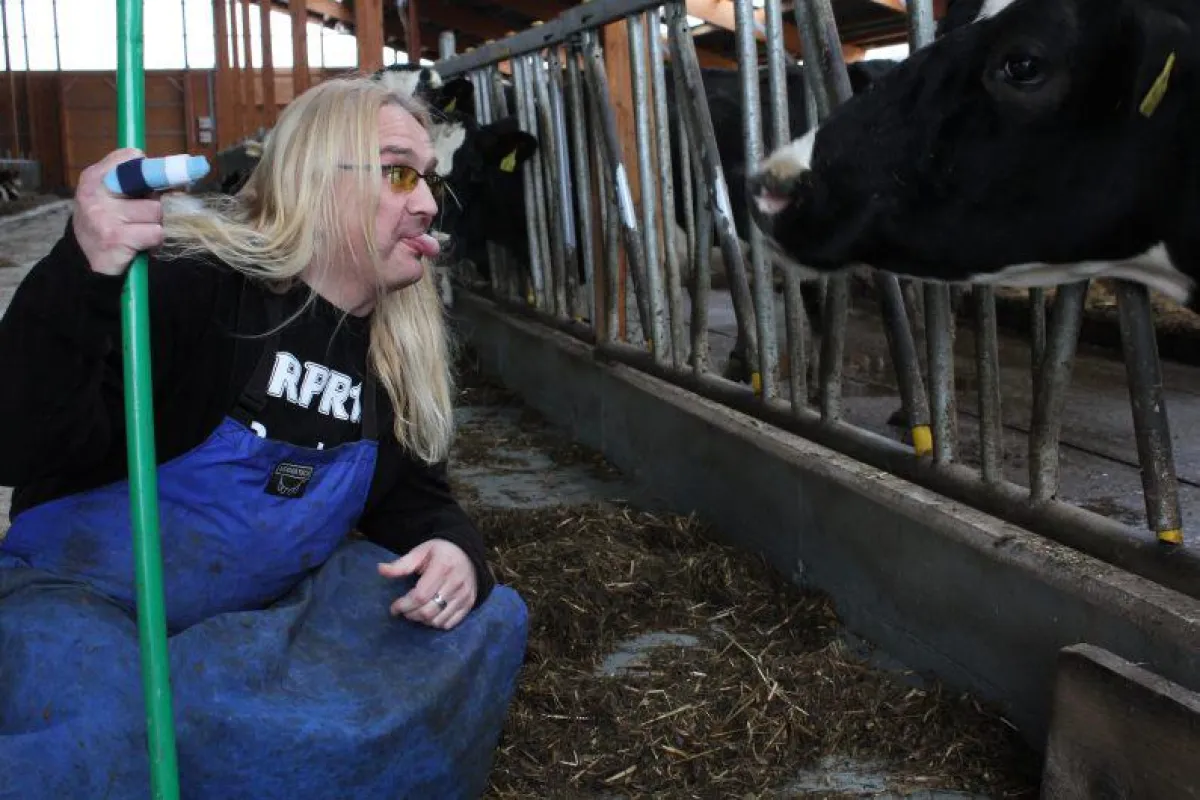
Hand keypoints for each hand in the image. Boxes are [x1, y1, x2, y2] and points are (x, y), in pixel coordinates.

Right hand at [73, 148, 164, 275]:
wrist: (86, 260)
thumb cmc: (107, 223)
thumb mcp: (113, 195)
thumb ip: (137, 181)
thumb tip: (178, 175)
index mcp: (94, 177)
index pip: (131, 157)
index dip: (152, 169)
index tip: (157, 182)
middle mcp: (95, 193)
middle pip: (150, 184)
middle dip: (154, 201)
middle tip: (141, 215)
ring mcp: (104, 216)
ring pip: (156, 211)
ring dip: (155, 224)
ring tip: (138, 231)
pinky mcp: (116, 238)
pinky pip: (156, 232)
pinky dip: (154, 241)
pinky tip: (140, 245)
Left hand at [378, 539, 476, 629]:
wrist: (468, 553)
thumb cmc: (440, 552)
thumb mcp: (420, 552)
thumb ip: (401, 564)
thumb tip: (380, 569)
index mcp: (442, 567)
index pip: (420, 596)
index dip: (404, 605)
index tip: (394, 607)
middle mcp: (456, 583)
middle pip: (428, 611)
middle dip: (410, 614)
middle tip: (404, 609)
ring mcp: (464, 595)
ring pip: (437, 621)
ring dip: (422, 620)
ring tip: (416, 611)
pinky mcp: (469, 603)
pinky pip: (449, 624)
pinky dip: (435, 623)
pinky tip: (430, 614)